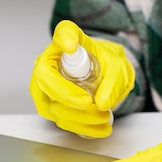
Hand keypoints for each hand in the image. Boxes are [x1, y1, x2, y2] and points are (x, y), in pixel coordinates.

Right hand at [29, 20, 134, 137]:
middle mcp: (48, 63)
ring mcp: (44, 87)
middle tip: (90, 103)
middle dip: (68, 96)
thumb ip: (113, 81)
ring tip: (104, 118)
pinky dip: (81, 127)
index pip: (62, 33)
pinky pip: (60, 120)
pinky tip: (99, 128)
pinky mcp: (49, 106)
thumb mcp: (117, 66)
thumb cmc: (104, 65)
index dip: (64, 38)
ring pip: (52, 105)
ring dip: (79, 117)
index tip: (71, 44)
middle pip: (45, 79)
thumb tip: (103, 103)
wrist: (102, 77)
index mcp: (66, 43)